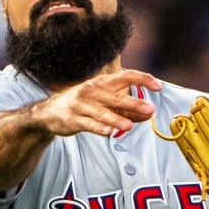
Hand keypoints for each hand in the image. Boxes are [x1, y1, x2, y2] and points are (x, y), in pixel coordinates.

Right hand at [31, 70, 160, 136]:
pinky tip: (108, 132)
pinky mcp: (74, 119)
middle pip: (116, 97)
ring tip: (129, 125)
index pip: (125, 76)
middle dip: (133, 103)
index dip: (143, 79)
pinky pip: (88, 124)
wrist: (50, 112)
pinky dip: (99, 128)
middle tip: (149, 110)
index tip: (158, 87)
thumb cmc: (82, 104)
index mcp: (102, 83)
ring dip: (117, 118)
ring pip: (102, 112)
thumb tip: (147, 113)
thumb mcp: (102, 101)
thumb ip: (125, 108)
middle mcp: (92, 91)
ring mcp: (82, 105)